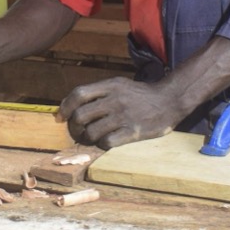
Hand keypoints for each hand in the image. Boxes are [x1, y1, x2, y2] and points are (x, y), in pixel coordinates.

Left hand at [58, 76, 178, 148]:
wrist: (169, 100)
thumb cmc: (140, 95)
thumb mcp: (119, 85)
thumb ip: (99, 92)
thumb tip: (73, 104)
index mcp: (109, 85)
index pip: (78, 94)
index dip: (65, 106)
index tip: (60, 116)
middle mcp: (114, 99)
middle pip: (80, 115)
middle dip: (73, 127)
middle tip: (75, 132)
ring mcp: (123, 116)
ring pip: (91, 131)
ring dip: (85, 138)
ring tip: (88, 139)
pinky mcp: (132, 132)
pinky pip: (107, 142)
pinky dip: (101, 145)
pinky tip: (104, 142)